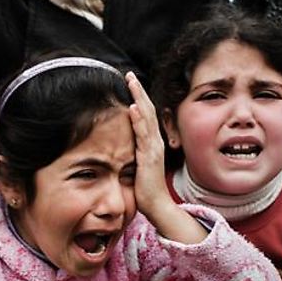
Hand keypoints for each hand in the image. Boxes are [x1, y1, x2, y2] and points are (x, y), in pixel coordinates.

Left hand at [125, 72, 207, 244]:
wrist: (156, 205)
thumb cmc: (145, 188)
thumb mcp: (138, 165)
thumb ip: (134, 153)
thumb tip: (125, 145)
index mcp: (152, 143)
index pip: (145, 115)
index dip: (139, 98)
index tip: (130, 83)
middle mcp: (155, 143)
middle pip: (148, 110)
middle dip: (138, 91)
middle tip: (128, 74)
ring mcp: (153, 149)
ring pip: (147, 118)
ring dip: (139, 98)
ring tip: (131, 82)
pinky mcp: (149, 158)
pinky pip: (143, 136)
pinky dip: (139, 121)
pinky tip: (133, 107)